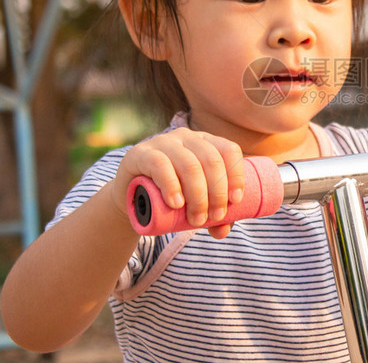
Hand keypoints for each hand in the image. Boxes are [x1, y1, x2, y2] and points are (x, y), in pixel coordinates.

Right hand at [112, 127, 245, 238]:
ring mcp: (163, 142)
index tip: (235, 201)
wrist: (132, 199)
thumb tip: (223, 230)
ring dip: (198, 195)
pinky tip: (176, 203)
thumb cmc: (172, 199)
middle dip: (217, 193)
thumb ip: (213, 218)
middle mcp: (187, 137)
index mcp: (206, 143)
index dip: (236, 175)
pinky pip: (160, 164)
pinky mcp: (140, 154)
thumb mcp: (196, 206)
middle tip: (214, 218)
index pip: (229, 151)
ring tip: (196, 219)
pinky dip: (172, 185)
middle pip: (211, 160)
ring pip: (189, 164)